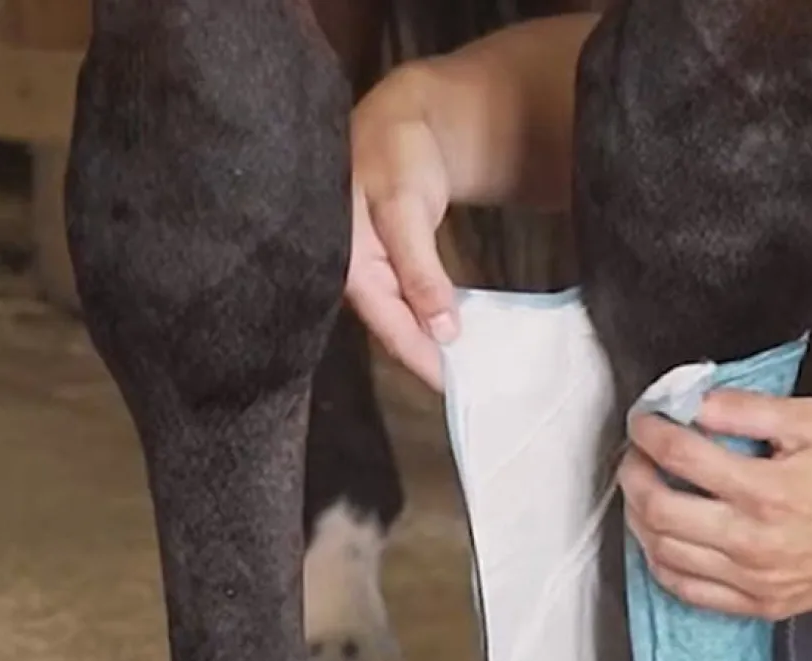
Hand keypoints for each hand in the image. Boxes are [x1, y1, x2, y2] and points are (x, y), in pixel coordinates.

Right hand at [347, 82, 458, 390]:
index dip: (424, 361)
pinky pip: (400, 304)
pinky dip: (424, 321)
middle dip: (425, 361)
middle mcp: (348, 275)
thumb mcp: (406, 209)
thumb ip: (420, 271)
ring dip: (426, 345)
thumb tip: (443, 332)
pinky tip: (446, 335)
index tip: (457, 390)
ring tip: (462, 371)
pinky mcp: (376, 268)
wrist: (397, 119)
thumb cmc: (396, 155)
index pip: (390, 329)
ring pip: (396, 321)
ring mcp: (361, 272)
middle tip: (465, 390)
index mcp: (346, 265)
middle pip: (391, 331)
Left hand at [619, 392, 811, 619]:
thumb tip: (694, 402)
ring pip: (662, 553)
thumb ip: (749, 408)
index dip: (650, 433)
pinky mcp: (757, 605)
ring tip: (645, 491)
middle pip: (658, 510)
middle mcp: (753, 541)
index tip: (645, 421)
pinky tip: (663, 537)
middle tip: (636, 455)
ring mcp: (752, 580)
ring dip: (640, 517)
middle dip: (633, 474)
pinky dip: (661, 561)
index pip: (680, 456)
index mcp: (767, 490)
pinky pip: (685, 590)